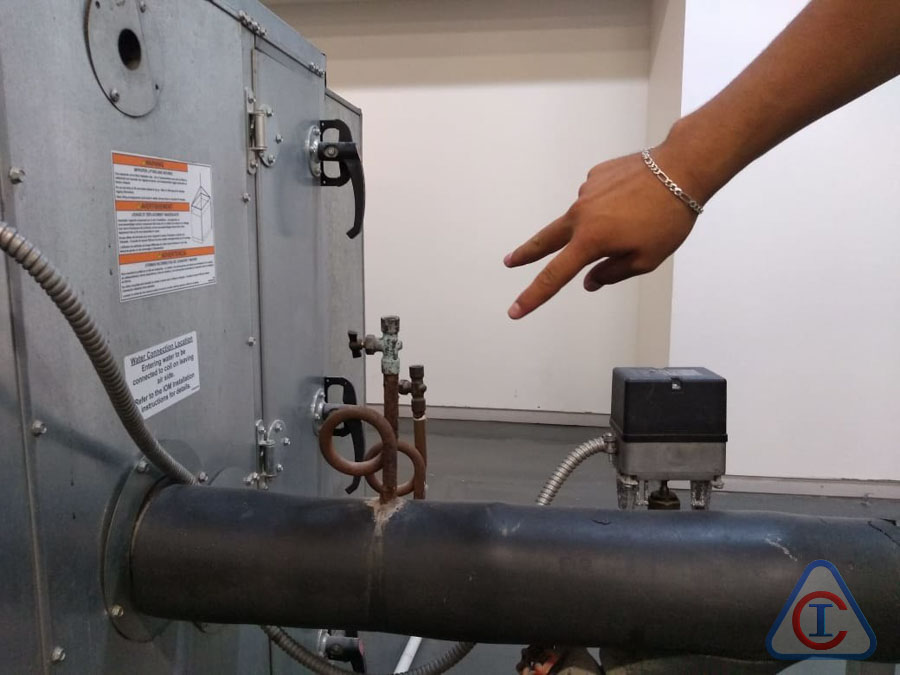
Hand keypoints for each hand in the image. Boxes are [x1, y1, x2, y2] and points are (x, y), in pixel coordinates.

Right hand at [504, 143, 700, 318]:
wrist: (681, 168)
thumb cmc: (667, 217)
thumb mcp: (645, 259)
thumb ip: (612, 273)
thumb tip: (590, 281)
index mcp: (591, 240)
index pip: (554, 276)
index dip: (533, 297)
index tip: (515, 310)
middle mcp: (580, 215)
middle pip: (545, 240)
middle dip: (526, 254)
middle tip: (510, 261)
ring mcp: (586, 191)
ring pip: (582, 218)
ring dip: (596, 225)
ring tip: (633, 220)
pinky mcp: (596, 175)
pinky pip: (597, 197)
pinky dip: (610, 204)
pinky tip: (632, 200)